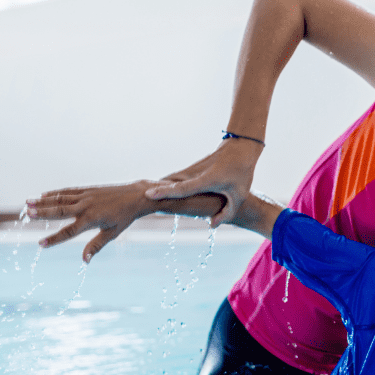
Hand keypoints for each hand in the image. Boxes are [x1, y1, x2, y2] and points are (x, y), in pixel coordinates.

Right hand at [26, 180, 156, 262]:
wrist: (136, 197)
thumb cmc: (124, 217)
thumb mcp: (112, 233)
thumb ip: (96, 245)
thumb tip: (84, 261)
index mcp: (92, 219)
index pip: (69, 232)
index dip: (55, 239)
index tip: (40, 244)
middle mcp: (86, 206)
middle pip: (60, 211)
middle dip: (43, 213)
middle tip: (27, 214)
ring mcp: (86, 196)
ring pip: (61, 199)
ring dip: (43, 201)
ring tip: (27, 202)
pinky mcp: (87, 190)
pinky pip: (68, 191)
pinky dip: (55, 193)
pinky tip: (43, 195)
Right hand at [145, 137, 260, 226]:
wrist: (240, 148)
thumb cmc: (241, 174)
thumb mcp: (238, 197)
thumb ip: (226, 214)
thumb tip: (211, 226)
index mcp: (208, 180)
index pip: (182, 188)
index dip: (165, 192)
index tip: (147, 193)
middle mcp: (195, 173)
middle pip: (170, 184)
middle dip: (153, 191)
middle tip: (132, 199)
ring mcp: (192, 169)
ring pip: (170, 180)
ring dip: (156, 188)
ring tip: (137, 198)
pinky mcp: (190, 169)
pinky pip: (175, 179)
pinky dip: (164, 185)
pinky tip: (151, 192)